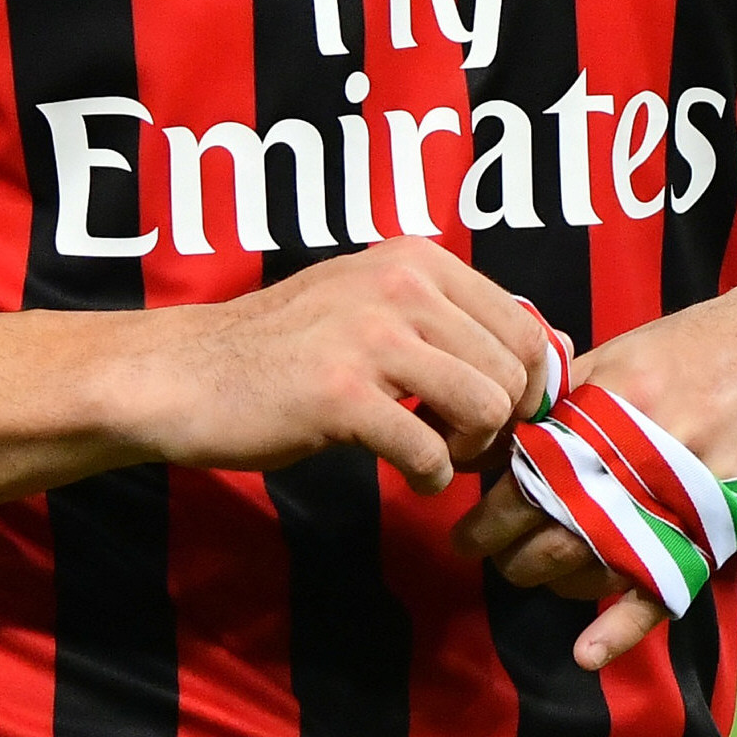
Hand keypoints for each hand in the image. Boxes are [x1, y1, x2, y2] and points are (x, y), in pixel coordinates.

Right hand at [115, 240, 552, 497]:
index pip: (527, 324)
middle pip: (514, 372)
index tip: (501, 415)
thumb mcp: (372, 299)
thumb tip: (546, 348)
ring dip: (471, 449)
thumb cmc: (286, 346)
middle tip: (462, 442)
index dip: (529, 384)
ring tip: (436, 454)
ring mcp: (371, 337)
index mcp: (416, 259)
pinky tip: (406, 474)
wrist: (190, 371)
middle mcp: (402, 285)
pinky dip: (431, 477)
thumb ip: (447, 315)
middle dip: (502, 422)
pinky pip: (431, 452)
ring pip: (486, 408)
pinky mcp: (342, 394)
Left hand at [450, 278, 736, 668]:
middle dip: (506, 549)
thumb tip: (498, 437)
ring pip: (601, 559)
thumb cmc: (699, 345)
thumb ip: (563, 394)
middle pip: (556, 521)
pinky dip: (624, 624)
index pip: (530, 473)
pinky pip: (670, 583)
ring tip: (527, 574)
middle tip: (480, 553)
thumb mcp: (623, 351)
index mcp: (614, 401)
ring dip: (552, 579)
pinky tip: (587, 652)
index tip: (465, 524)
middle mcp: (648, 449)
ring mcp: (690, 490)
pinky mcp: (724, 522)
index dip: (490, 507)